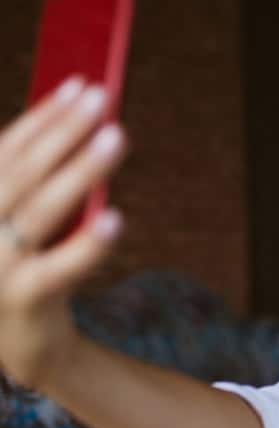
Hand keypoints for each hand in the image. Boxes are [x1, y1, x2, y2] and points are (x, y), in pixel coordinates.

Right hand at [0, 77, 126, 389]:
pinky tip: (115, 217)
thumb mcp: (17, 223)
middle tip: (102, 97)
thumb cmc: (21, 267)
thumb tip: (79, 119)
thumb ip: (35, 180)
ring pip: (42, 210)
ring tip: (117, 135)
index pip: (4, 151)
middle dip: (63, 130)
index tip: (79, 83)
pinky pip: (60, 268)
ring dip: (82, 169)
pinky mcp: (23, 299)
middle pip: (22, 172)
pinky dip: (88, 244)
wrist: (18, 344)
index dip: (42, 116)